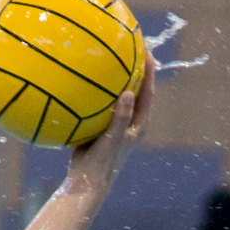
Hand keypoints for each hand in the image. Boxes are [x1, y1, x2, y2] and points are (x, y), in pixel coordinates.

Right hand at [67, 52, 154, 188]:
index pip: (148, 92)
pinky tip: (81, 79)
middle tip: (128, 48)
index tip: (146, 52)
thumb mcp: (113, 139)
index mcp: (139, 124)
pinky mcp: (101, 126)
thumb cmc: (103, 162)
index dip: (149, 72)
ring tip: (105, 58)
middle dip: (133, 70)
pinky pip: (99, 103)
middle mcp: (130, 121)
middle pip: (135, 90)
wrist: (87, 181)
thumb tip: (128, 92)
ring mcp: (115, 123)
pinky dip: (95, 92)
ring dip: (114, 79)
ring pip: (116, 96)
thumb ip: (120, 117)